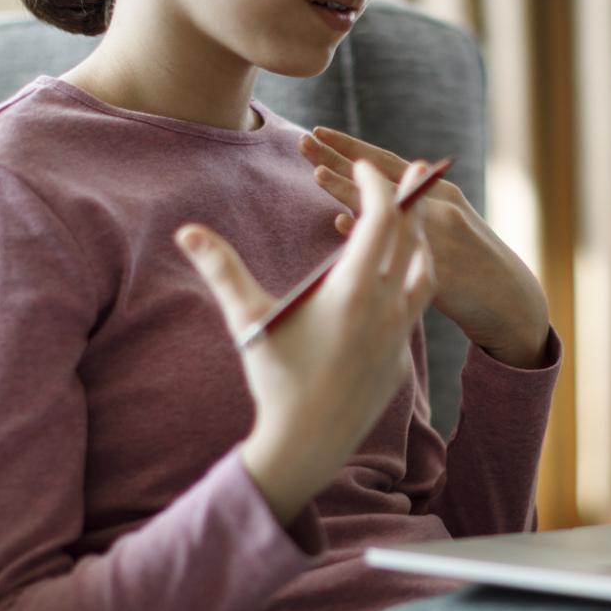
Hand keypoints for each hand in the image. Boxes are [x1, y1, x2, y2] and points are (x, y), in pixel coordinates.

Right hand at [176, 158, 437, 524]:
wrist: (307, 442)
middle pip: (412, 239)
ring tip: (414, 223)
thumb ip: (220, 269)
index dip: (377, 187)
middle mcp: (385, 308)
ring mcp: (398, 335)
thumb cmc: (275, 379)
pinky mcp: (400, 358)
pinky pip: (414, 311)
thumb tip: (186, 231)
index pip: (381, 219)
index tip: (366, 168)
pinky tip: (398, 281)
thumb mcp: (247, 320)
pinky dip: (410, 284)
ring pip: (425, 274)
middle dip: (411, 201)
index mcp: (351, 290)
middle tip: (414, 172)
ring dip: (420, 243)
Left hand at [300, 126, 550, 367]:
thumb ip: (409, 212)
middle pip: (380, 176)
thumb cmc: (471, 263)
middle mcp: (438, 205)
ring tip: (316, 174)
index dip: (350, 146)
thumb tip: (352, 210)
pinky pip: (392, 243)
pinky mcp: (435, 261)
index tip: (317, 131)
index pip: (387, 161)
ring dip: (350, 189)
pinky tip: (340, 223)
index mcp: (440, 191)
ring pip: (385, 204)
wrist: (508, 298)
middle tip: (301, 141)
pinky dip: (367, 232)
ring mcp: (437, 232)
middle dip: (339, 158)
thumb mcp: (448, 225)